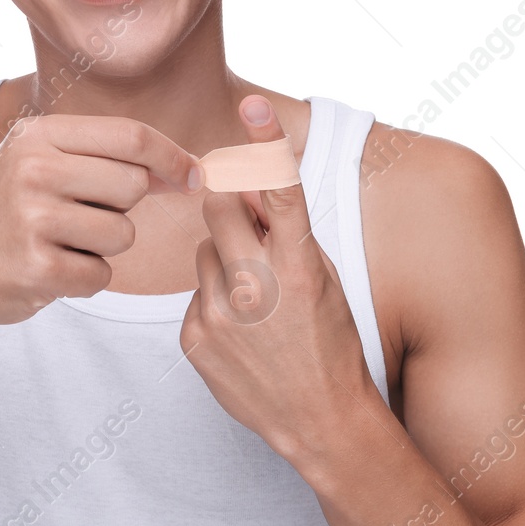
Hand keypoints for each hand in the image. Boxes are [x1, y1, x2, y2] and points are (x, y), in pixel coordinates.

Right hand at [0, 113, 202, 329]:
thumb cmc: (3, 211)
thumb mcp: (39, 162)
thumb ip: (104, 159)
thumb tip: (185, 169)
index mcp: (40, 136)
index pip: (131, 136)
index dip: (172, 157)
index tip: (192, 176)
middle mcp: (35, 170)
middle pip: (132, 185)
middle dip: (121, 208)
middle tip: (80, 217)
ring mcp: (33, 219)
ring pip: (122, 234)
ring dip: (103, 247)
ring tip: (60, 243)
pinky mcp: (36, 267)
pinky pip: (100, 274)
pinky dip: (84, 277)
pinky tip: (50, 268)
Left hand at [181, 95, 374, 459]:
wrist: (320, 420)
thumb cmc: (330, 343)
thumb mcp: (323, 280)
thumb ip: (285, 235)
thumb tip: (247, 192)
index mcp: (300, 267)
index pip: (279, 191)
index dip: (265, 143)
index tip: (251, 105)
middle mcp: (257, 286)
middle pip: (218, 207)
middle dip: (228, 206)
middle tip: (247, 228)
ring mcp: (220, 314)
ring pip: (203, 252)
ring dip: (224, 263)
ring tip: (255, 304)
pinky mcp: (193, 337)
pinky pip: (194, 295)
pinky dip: (213, 303)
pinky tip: (240, 334)